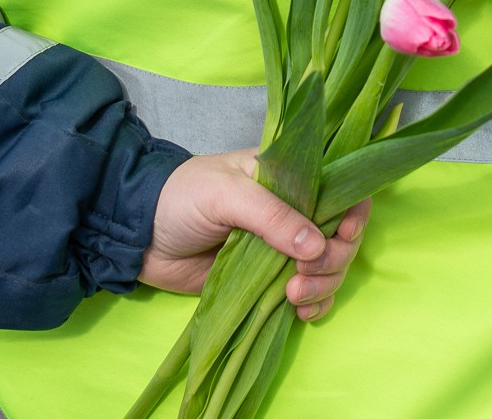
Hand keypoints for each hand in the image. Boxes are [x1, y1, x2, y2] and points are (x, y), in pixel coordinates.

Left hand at [141, 150, 370, 320]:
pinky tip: (301, 312)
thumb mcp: (227, 194)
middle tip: (304, 276)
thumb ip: (272, 216)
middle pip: (341, 237)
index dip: (353, 214)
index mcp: (290, 180)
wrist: (137, 236)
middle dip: (335, 259)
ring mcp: (281, 250)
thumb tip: (318, 246)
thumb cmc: (181, 198)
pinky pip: (305, 295)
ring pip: (328, 269)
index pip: (340, 191)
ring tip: (294, 296)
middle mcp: (293, 214)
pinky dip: (313, 306)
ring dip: (323, 286)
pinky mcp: (265, 282)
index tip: (343, 235)